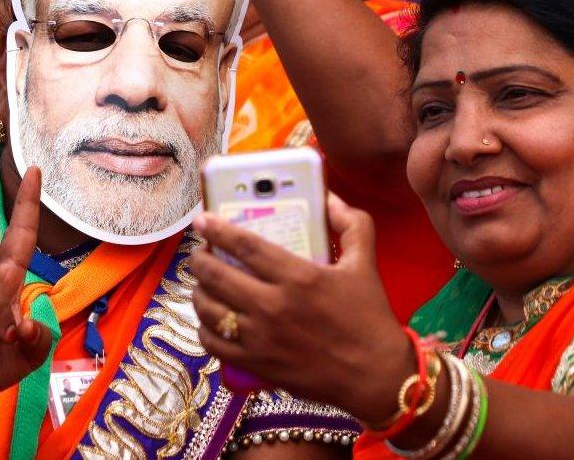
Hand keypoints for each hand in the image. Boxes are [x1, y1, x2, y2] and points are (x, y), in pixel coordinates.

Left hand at [190, 194, 414, 422]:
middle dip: (199, 258)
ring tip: (203, 282)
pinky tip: (210, 318)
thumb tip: (330, 198)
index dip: (217, 229)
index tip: (202, 220)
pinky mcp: (256, 364)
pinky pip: (213, 343)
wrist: (375, 376)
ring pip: (208, 308)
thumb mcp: (365, 263)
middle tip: (200, 251)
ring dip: (198, 290)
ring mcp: (260, 338)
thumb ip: (351, 224)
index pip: (244, 245)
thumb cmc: (369, 317)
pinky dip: (204, 327)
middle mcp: (273, 306)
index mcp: (299, 277)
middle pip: (216, 275)